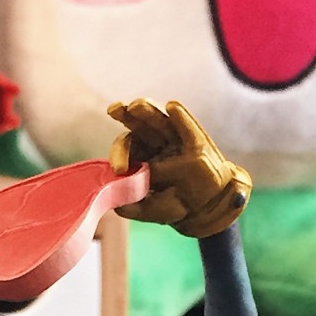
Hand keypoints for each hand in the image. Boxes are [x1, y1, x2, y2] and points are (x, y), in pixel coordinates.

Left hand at [106, 98, 250, 237]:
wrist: (204, 210)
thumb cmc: (174, 205)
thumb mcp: (148, 210)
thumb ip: (129, 207)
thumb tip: (112, 200)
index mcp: (142, 156)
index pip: (128, 146)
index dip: (120, 153)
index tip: (119, 168)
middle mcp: (157, 144)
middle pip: (141, 126)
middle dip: (127, 116)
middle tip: (114, 109)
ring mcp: (177, 141)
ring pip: (160, 122)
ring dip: (148, 111)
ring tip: (136, 105)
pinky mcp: (196, 144)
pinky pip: (188, 129)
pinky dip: (181, 118)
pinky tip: (172, 107)